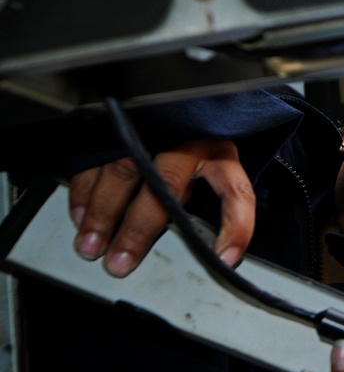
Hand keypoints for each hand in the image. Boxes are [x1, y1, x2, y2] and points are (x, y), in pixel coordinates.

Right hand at [68, 139, 255, 276]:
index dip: (235, 226)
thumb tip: (218, 253)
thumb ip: (218, 208)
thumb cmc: (200, 153)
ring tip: (91, 245)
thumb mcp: (219, 175)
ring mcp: (152, 131)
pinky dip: (84, 191)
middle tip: (121, 261)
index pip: (236, 190)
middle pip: (164, 183)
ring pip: (123, 171)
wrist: (176, 110)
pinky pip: (96, 159)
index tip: (224, 258)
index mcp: (220, 153)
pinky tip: (80, 217)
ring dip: (103, 213)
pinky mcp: (121, 129)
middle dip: (139, 227)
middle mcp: (187, 141)